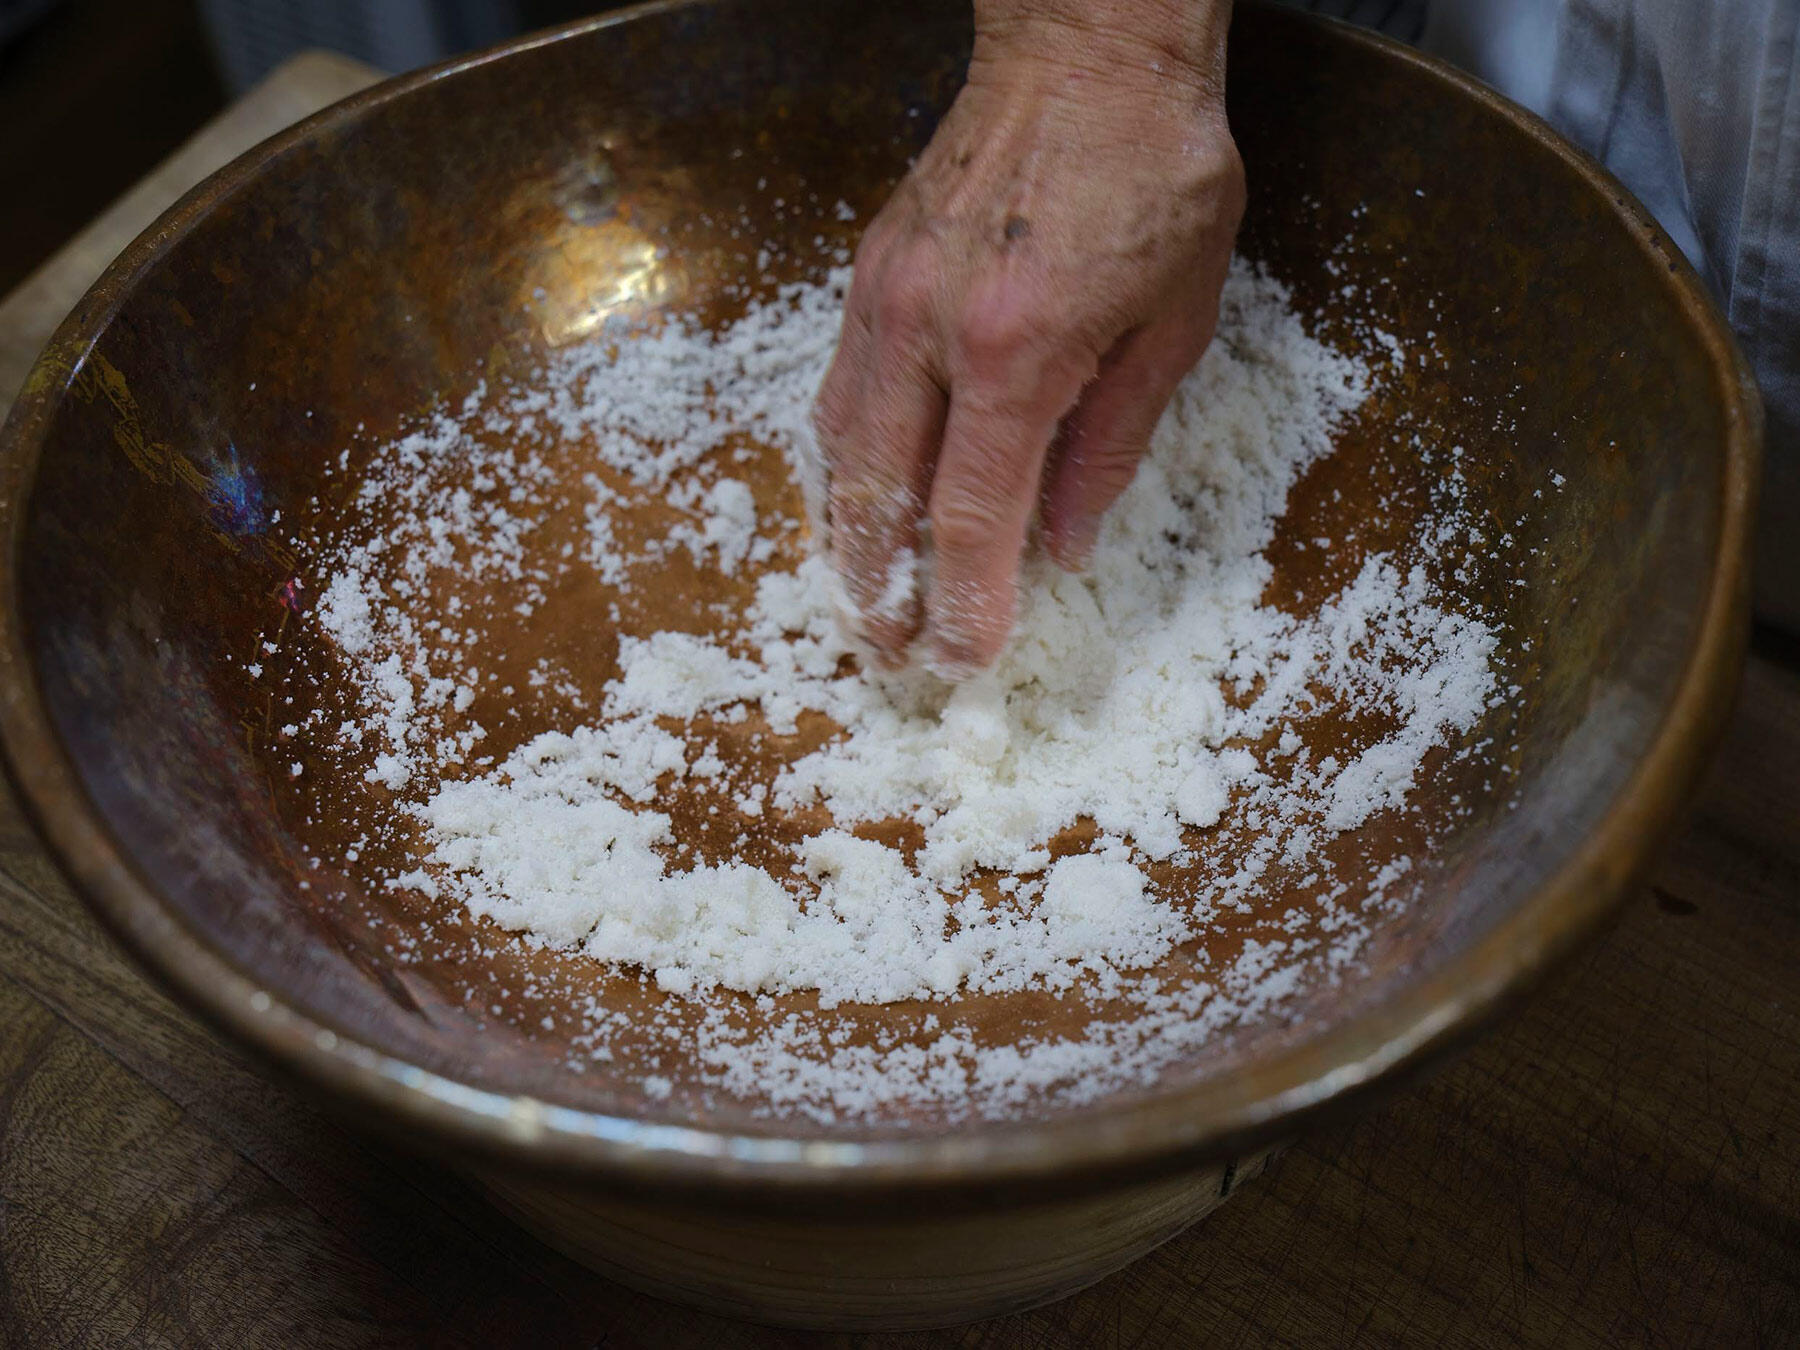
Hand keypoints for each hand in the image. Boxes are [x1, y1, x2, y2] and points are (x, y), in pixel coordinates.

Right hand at [812, 0, 1243, 677]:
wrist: (1088, 51)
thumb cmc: (1155, 172)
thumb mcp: (1174, 321)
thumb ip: (1111, 442)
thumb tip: (1066, 542)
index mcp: (1018, 350)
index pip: (971, 514)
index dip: (963, 600)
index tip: (961, 656)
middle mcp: (930, 330)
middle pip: (877, 496)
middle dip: (880, 590)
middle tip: (890, 654)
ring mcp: (885, 298)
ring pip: (839, 448)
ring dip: (847, 536)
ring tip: (863, 599)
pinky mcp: (868, 274)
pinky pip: (837, 390)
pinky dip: (842, 460)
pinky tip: (858, 497)